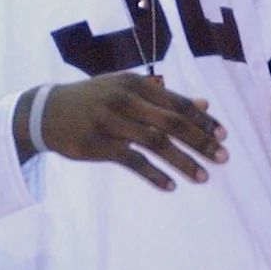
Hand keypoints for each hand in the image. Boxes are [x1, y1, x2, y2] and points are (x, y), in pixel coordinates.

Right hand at [21, 73, 228, 190]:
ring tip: (204, 176)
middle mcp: (125, 100)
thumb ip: (165, 97)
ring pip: (155, 143)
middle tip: (223, 157)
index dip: (202, 119)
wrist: (47, 111)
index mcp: (136, 83)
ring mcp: (110, 122)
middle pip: (172, 123)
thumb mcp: (128, 89)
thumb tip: (204, 104)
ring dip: (182, 161)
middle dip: (200, 141)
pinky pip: (131, 161)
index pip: (177, 103)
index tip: (223, 135)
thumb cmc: (96, 98)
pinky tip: (170, 186)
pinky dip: (153, 174)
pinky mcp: (97, 145)